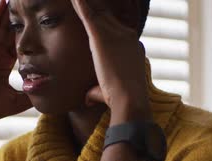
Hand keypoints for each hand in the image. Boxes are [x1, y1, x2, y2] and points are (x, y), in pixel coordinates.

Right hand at [0, 0, 30, 129]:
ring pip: (2, 27)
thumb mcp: (18, 100)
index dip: (31, 32)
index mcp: (6, 63)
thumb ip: (32, 93)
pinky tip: (3, 3)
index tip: (43, 22)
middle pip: (12, 31)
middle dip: (21, 17)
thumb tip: (53, 93)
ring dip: (10, 12)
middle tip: (32, 3)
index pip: (21, 43)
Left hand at [71, 0, 150, 121]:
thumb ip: (97, 92)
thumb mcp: (109, 92)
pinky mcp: (100, 37)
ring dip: (86, 3)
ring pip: (97, 10)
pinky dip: (80, 4)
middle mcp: (126, 36)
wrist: (130, 98)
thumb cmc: (120, 100)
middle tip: (82, 2)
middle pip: (107, 16)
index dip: (106, 22)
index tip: (97, 16)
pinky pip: (88, 14)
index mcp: (131, 47)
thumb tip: (88, 100)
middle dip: (96, 6)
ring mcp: (115, 34)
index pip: (117, 30)